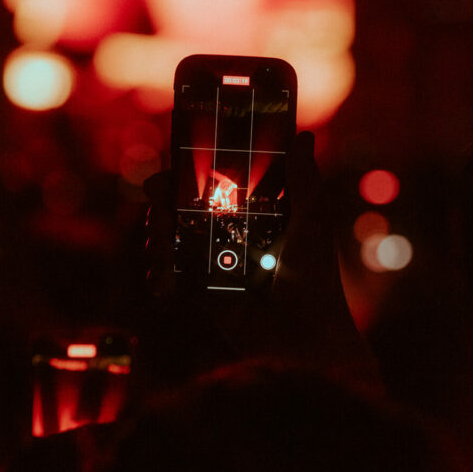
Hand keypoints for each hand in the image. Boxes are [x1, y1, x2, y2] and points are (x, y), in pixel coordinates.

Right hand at [142, 132, 379, 390]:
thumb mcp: (312, 221)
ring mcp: (216, 265)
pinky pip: (173, 278)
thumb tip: (302, 136)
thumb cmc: (316, 277)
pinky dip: (159, 270)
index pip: (218, 185)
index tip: (173, 163)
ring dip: (157, 231)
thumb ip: (304, 181)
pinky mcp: (205, 294)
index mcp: (258, 215)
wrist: (306, 336)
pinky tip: (156, 264)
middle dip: (165, 200)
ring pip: (174, 240)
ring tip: (156, 229)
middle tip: (156, 194)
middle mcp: (233, 236)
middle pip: (187, 209)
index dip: (192, 172)